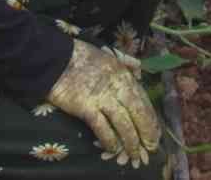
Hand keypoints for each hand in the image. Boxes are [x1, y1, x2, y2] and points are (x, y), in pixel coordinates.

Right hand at [45, 39, 161, 165]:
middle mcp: (118, 86)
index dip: (151, 117)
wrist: (56, 58)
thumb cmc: (81, 57)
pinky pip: (103, 128)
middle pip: (139, 113)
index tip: (154, 130)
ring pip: (124, 124)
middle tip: (151, 146)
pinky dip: (110, 141)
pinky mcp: (87, 108)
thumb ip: (125, 65)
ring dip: (132, 142)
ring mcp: (103, 98)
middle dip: (147, 132)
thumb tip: (138, 72)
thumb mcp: (109, 56)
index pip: (143, 99)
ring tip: (135, 154)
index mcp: (124, 74)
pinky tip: (113, 149)